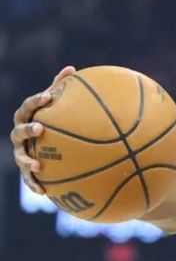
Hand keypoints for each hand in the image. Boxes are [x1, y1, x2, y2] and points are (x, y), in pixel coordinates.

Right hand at [10, 66, 76, 193]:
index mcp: (28, 118)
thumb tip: (72, 68)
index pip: (28, 107)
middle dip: (27, 129)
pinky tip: (43, 192)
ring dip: (27, 161)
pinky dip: (34, 184)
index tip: (47, 96)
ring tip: (38, 166)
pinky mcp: (27, 170)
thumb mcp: (57, 106)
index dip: (35, 101)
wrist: (46, 144)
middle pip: (19, 131)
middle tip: (40, 128)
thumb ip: (61, 89)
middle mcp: (21, 135)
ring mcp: (21, 152)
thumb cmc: (53, 120)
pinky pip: (28, 179)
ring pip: (20, 157)